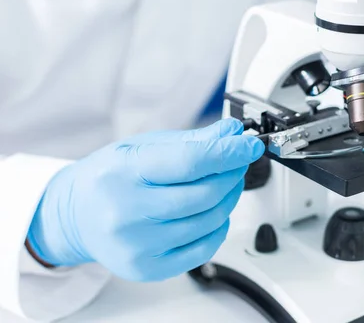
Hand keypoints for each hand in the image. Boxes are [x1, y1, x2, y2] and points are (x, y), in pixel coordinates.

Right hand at [27, 119, 263, 280]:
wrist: (76, 216)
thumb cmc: (109, 177)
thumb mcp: (143, 147)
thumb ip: (192, 141)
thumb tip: (232, 133)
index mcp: (123, 173)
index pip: (190, 161)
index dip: (229, 152)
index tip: (250, 145)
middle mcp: (126, 212)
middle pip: (204, 194)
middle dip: (232, 174)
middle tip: (238, 161)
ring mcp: (137, 245)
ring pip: (209, 221)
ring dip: (229, 198)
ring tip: (225, 183)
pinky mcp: (149, 268)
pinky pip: (204, 249)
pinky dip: (219, 227)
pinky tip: (214, 212)